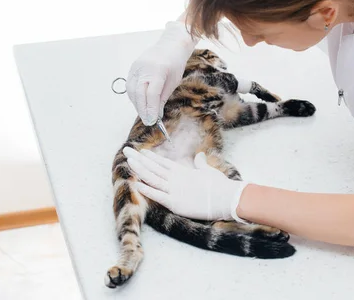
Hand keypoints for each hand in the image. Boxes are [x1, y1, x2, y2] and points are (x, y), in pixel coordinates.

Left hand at [123, 147, 248, 221]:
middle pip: (153, 167)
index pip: (162, 162)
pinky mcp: (175, 202)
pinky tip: (136, 184)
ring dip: (139, 170)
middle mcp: (176, 178)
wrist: (226, 198)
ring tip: (129, 162)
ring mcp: (174, 189)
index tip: (140, 152)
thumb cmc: (220, 186)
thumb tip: (199, 156)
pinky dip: (146, 190)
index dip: (150, 157)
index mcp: (183, 171)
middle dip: (139, 159)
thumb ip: (201, 163)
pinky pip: (157, 195)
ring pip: (152, 178)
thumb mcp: (209, 171)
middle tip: (126, 151)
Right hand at [126, 17, 196, 124]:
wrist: (170, 44)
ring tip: (144, 114)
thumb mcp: (173, 82)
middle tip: (147, 121)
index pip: (151, 94)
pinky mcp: (132, 67)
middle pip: (139, 93)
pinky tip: (140, 103)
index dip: (151, 109)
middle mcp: (144, 67)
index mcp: (158, 70)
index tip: (153, 121)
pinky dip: (134, 96)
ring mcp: (136, 66)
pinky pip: (130, 85)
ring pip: (132, 90)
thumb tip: (156, 115)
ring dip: (137, 104)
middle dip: (142, 109)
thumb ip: (162, 97)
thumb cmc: (175, 64)